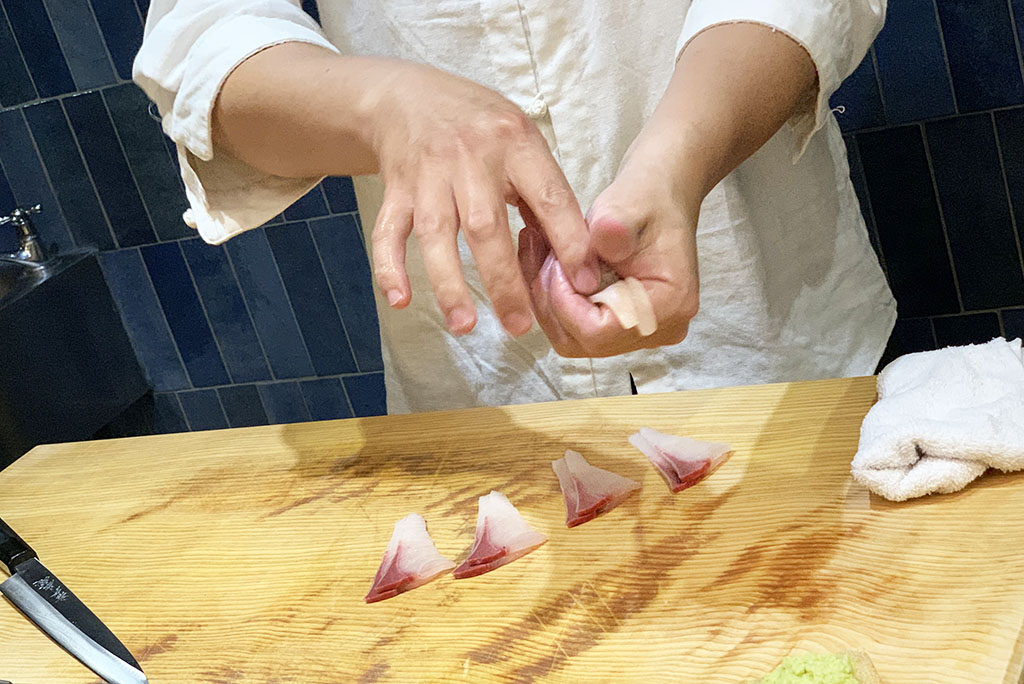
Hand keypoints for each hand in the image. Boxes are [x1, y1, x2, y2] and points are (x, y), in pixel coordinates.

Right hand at [366, 61, 597, 336]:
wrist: (408, 96)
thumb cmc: (478, 124)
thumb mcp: (521, 138)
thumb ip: (543, 190)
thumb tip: (571, 254)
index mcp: (515, 143)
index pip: (547, 196)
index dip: (567, 240)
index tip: (581, 281)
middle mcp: (470, 158)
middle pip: (486, 226)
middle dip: (503, 281)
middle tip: (520, 326)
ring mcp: (428, 175)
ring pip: (437, 234)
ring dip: (450, 284)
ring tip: (465, 325)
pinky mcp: (397, 190)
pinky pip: (389, 231)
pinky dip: (390, 267)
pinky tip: (400, 300)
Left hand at [519, 131, 700, 357]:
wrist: (657, 201)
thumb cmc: (644, 201)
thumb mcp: (626, 207)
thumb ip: (614, 228)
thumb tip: (603, 241)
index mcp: (668, 305)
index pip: (598, 331)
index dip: (565, 303)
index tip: (554, 262)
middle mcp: (657, 330)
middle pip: (582, 342)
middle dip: (551, 301)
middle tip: (540, 255)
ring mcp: (638, 333)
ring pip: (572, 338)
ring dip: (547, 299)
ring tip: (540, 256)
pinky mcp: (620, 327)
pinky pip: (575, 329)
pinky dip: (555, 300)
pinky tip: (547, 267)